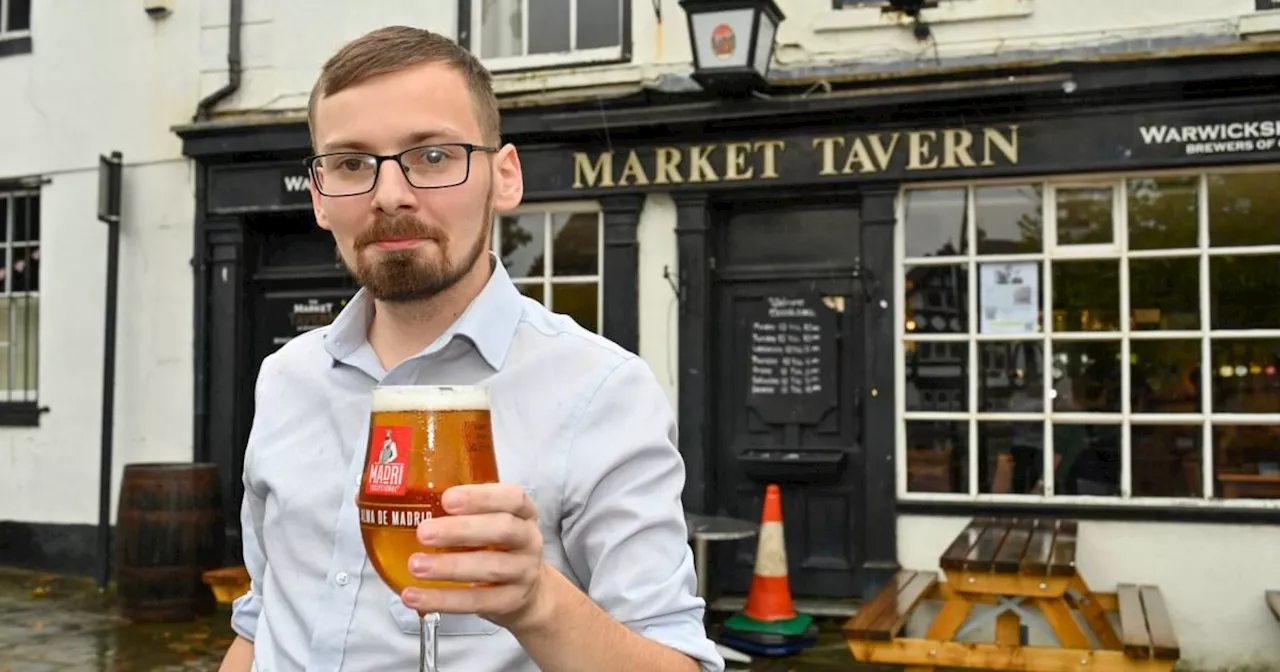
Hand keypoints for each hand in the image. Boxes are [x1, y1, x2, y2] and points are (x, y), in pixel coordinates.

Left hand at [403, 483, 548, 630]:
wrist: (528, 593)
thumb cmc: (499, 548)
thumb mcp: (492, 524)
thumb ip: (465, 514)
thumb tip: (412, 505)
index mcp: (523, 513)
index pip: (513, 497)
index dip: (481, 497)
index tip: (447, 499)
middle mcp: (529, 540)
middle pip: (502, 530)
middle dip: (461, 530)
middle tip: (424, 532)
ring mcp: (524, 572)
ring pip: (490, 568)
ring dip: (449, 567)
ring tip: (416, 565)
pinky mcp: (511, 602)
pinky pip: (476, 601)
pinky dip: (443, 600)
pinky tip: (415, 597)